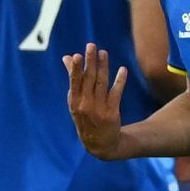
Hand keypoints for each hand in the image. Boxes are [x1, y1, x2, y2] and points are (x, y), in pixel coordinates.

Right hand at [63, 42, 128, 159]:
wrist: (100, 144)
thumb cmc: (86, 117)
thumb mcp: (75, 101)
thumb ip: (73, 78)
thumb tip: (66, 57)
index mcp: (74, 102)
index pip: (74, 82)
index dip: (75, 69)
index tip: (77, 55)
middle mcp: (85, 105)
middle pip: (88, 79)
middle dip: (90, 62)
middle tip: (92, 46)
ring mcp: (99, 109)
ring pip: (101, 84)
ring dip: (103, 67)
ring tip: (104, 53)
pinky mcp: (112, 113)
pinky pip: (116, 93)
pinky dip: (120, 81)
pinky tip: (122, 69)